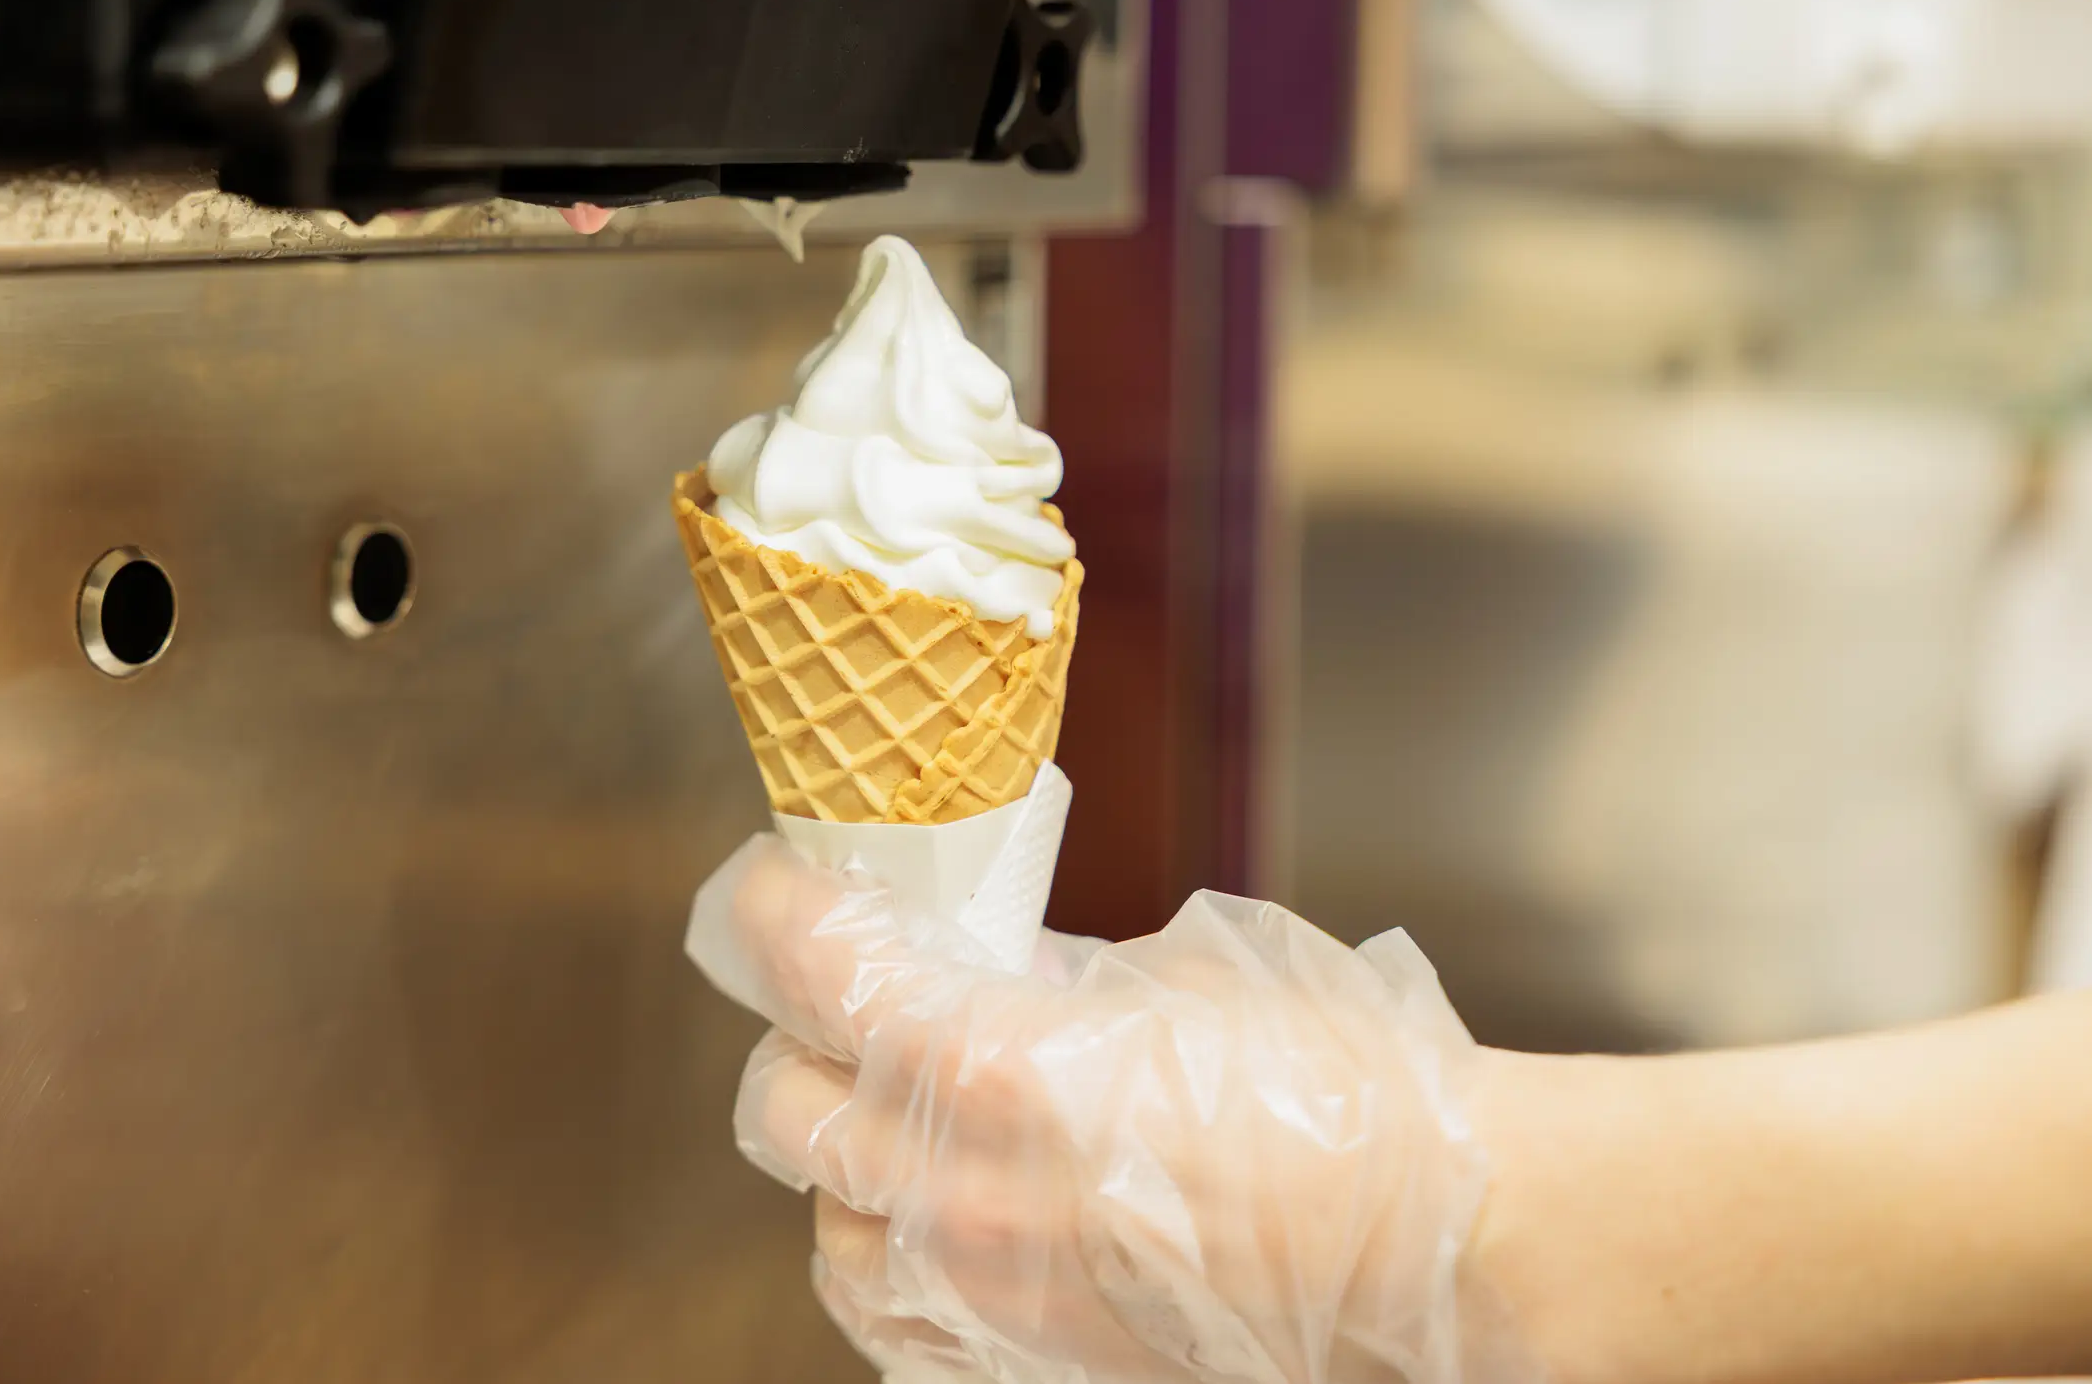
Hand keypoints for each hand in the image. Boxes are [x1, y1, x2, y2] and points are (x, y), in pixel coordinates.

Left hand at [687, 837, 1496, 1383]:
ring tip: (906, 1118)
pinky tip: (949, 1220)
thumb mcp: (1185, 984)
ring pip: (830, 1234)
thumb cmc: (1348, 1100)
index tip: (781, 890)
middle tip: (849, 1002)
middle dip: (805, 1040)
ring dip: (848, 1166)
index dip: (776, 916)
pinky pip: (899, 1324)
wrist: (1450, 1249)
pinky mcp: (1029, 1376)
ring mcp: (992, 1309)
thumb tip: (975, 975)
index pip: (817, 977)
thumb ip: (1047, 985)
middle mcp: (972, 1202)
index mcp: (1005, 1073)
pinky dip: (899, 1263)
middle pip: (789, 1111)